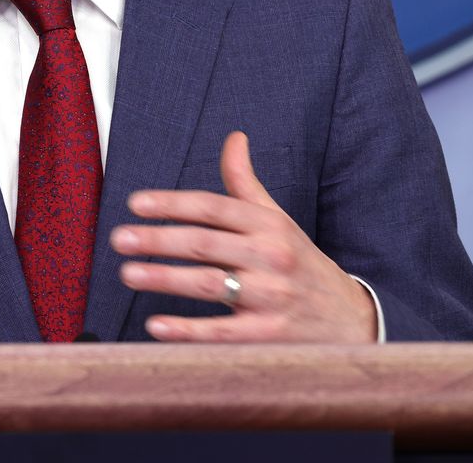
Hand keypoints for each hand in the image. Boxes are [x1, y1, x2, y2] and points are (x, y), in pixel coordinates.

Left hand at [111, 131, 376, 342]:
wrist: (352, 320)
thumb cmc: (301, 265)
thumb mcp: (279, 221)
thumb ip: (247, 185)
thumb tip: (234, 138)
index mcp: (269, 225)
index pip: (215, 207)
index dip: (174, 203)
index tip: (136, 203)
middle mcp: (271, 256)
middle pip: (206, 243)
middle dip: (159, 238)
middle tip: (119, 237)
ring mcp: (272, 297)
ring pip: (210, 284)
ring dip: (165, 278)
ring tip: (128, 272)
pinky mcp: (269, 335)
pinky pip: (222, 332)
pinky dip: (187, 329)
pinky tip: (155, 324)